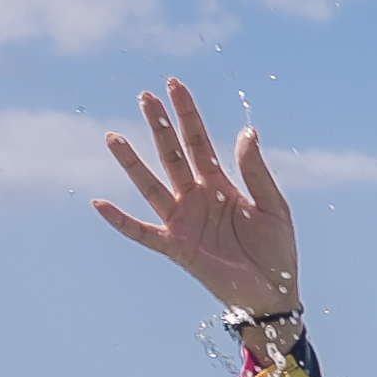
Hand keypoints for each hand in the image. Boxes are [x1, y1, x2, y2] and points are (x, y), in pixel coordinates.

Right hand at [90, 79, 302, 316]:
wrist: (275, 292)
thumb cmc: (277, 251)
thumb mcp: (273, 206)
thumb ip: (255, 171)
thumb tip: (246, 131)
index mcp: (220, 184)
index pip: (199, 141)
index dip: (187, 113)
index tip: (173, 84)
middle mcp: (196, 197)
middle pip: (173, 154)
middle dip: (159, 125)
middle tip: (144, 95)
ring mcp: (183, 221)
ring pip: (151, 185)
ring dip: (132, 163)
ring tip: (112, 137)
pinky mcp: (176, 248)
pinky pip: (142, 232)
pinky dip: (120, 220)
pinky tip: (99, 203)